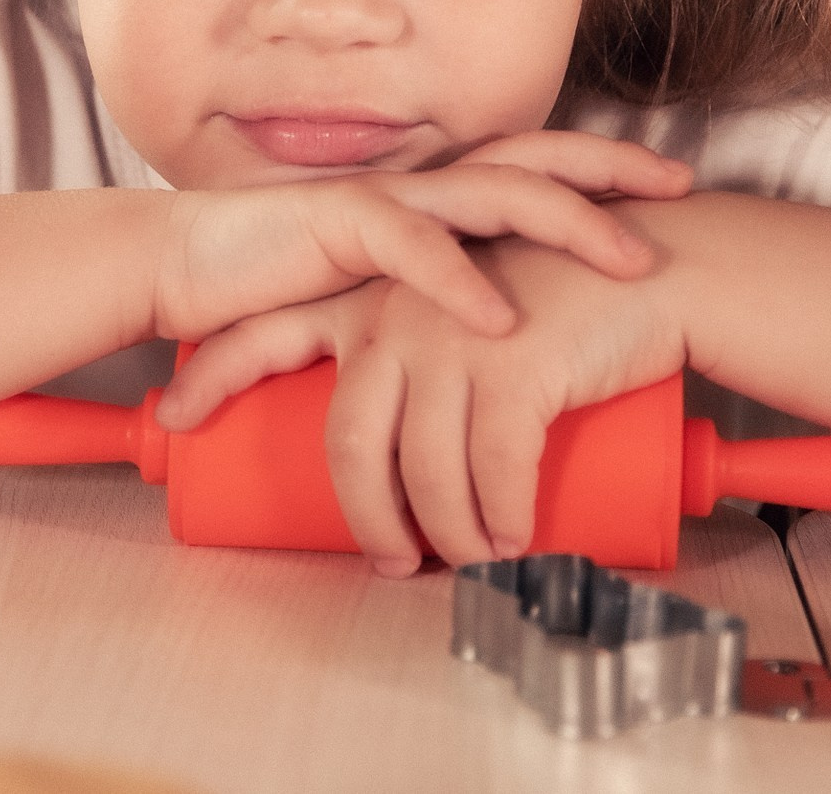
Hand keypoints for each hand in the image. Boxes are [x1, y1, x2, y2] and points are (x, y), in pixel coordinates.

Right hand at [149, 132, 689, 343]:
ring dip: (566, 224)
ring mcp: (385, 202)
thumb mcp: (382, 300)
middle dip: (611, 175)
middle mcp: (420, 188)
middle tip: (682, 191)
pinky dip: (461, 282)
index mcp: (436, 200)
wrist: (186, 271)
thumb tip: (507, 356)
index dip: (605, 170)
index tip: (676, 187)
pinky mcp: (338, 228)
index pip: (535, 168)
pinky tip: (501, 316)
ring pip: (492, 195)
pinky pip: (412, 249)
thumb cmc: (282, 286)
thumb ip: (436, 312)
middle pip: (534, 164)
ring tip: (626, 257)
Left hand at [158, 233, 689, 575]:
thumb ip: (423, 355)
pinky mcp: (514, 367)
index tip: (173, 417)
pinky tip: (514, 538)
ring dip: (451, 535)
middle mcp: (399, 313)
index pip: (269, 332)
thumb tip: (399, 447)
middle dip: (372, 520)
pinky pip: (493, 474)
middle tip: (395, 563)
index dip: (216, 373)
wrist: (658, 267)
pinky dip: (502, 518)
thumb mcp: (469, 315)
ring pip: (426, 474)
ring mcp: (453, 339)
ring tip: (476, 558)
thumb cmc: (564, 299)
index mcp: (374, 295)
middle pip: (352, 445)